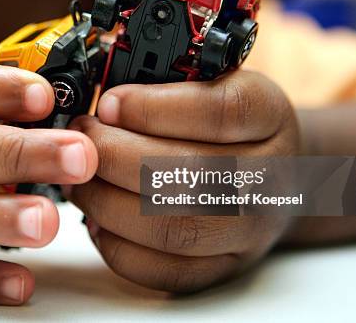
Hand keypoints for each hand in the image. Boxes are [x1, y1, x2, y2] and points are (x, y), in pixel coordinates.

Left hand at [64, 70, 298, 291]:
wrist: (276, 175)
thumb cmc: (231, 126)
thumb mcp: (216, 84)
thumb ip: (169, 84)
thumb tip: (102, 101)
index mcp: (268, 115)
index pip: (219, 111)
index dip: (152, 109)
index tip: (107, 104)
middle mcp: (268, 176)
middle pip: (189, 174)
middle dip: (114, 155)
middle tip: (80, 140)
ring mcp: (250, 229)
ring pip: (172, 227)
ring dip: (107, 202)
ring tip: (80, 179)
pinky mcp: (225, 267)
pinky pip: (166, 271)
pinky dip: (119, 247)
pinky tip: (98, 220)